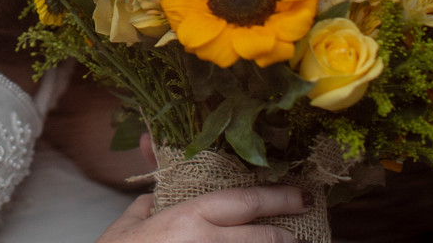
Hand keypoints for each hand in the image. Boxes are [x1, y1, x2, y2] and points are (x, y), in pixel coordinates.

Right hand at [94, 185, 310, 242]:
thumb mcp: (129, 224)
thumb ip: (147, 204)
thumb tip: (156, 195)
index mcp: (188, 218)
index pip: (245, 203)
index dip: (278, 198)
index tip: (301, 196)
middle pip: (264, 236)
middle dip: (287, 232)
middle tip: (303, 223)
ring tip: (284, 242)